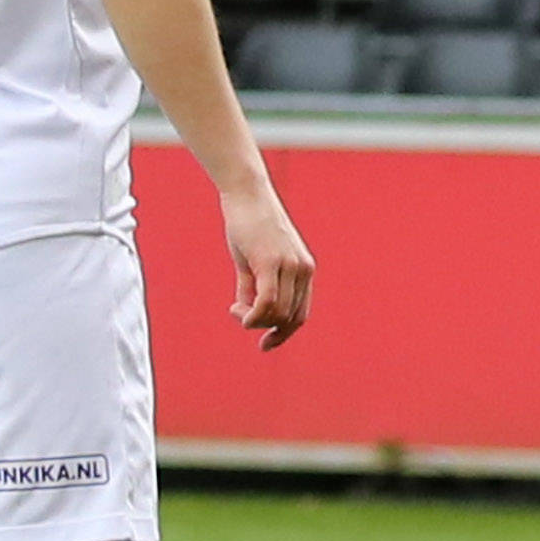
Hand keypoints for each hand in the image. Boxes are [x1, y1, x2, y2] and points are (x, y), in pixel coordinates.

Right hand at [223, 182, 313, 349]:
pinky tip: (236, 309)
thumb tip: (249, 314)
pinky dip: (251, 314)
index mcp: (304, 271)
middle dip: (263, 327)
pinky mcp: (272, 262)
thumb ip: (254, 288)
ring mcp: (290, 266)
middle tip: (238, 314)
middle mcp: (303, 270)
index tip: (265, 345)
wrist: (247, 195)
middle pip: (289, 318)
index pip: (300, 315)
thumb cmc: (248, 226)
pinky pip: (267, 302)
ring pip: (277, 314)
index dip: (283, 334)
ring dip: (252, 320)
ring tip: (235, 308)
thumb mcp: (252, 263)